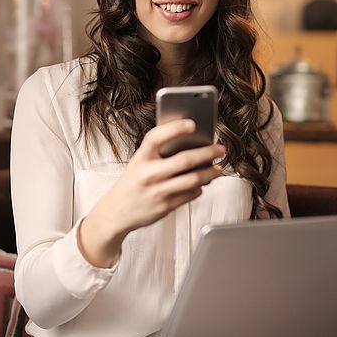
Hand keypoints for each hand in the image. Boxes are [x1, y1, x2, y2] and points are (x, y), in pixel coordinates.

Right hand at [78, 119, 224, 266]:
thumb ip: (158, 153)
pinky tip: (202, 183)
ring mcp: (157, 192)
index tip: (192, 123)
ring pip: (192, 179)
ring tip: (218, 168)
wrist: (117, 212)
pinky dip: (199, 188)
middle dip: (207, 153)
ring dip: (210, 173)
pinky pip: (190, 194)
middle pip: (184, 160)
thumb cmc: (132, 183)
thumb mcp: (139, 163)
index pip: (156, 137)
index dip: (175, 128)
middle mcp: (148, 174)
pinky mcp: (165, 207)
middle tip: (220, 149)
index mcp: (140, 158)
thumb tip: (190, 143)